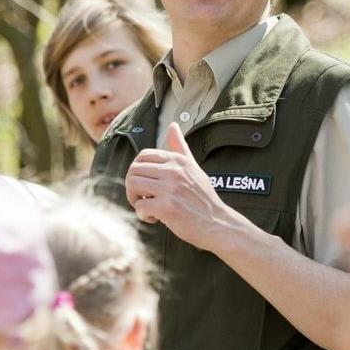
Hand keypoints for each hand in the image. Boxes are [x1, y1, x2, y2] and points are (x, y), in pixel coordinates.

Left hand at [125, 122, 232, 250]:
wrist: (217, 223)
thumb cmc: (204, 198)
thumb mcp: (194, 167)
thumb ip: (180, 147)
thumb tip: (173, 125)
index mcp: (178, 160)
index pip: (142, 156)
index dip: (137, 171)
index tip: (146, 184)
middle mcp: (173, 171)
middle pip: (133, 171)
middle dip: (132, 186)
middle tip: (142, 198)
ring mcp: (170, 189)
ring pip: (132, 186)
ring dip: (135, 200)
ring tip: (147, 206)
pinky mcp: (167, 207)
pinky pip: (140, 207)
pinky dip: (143, 215)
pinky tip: (155, 218)